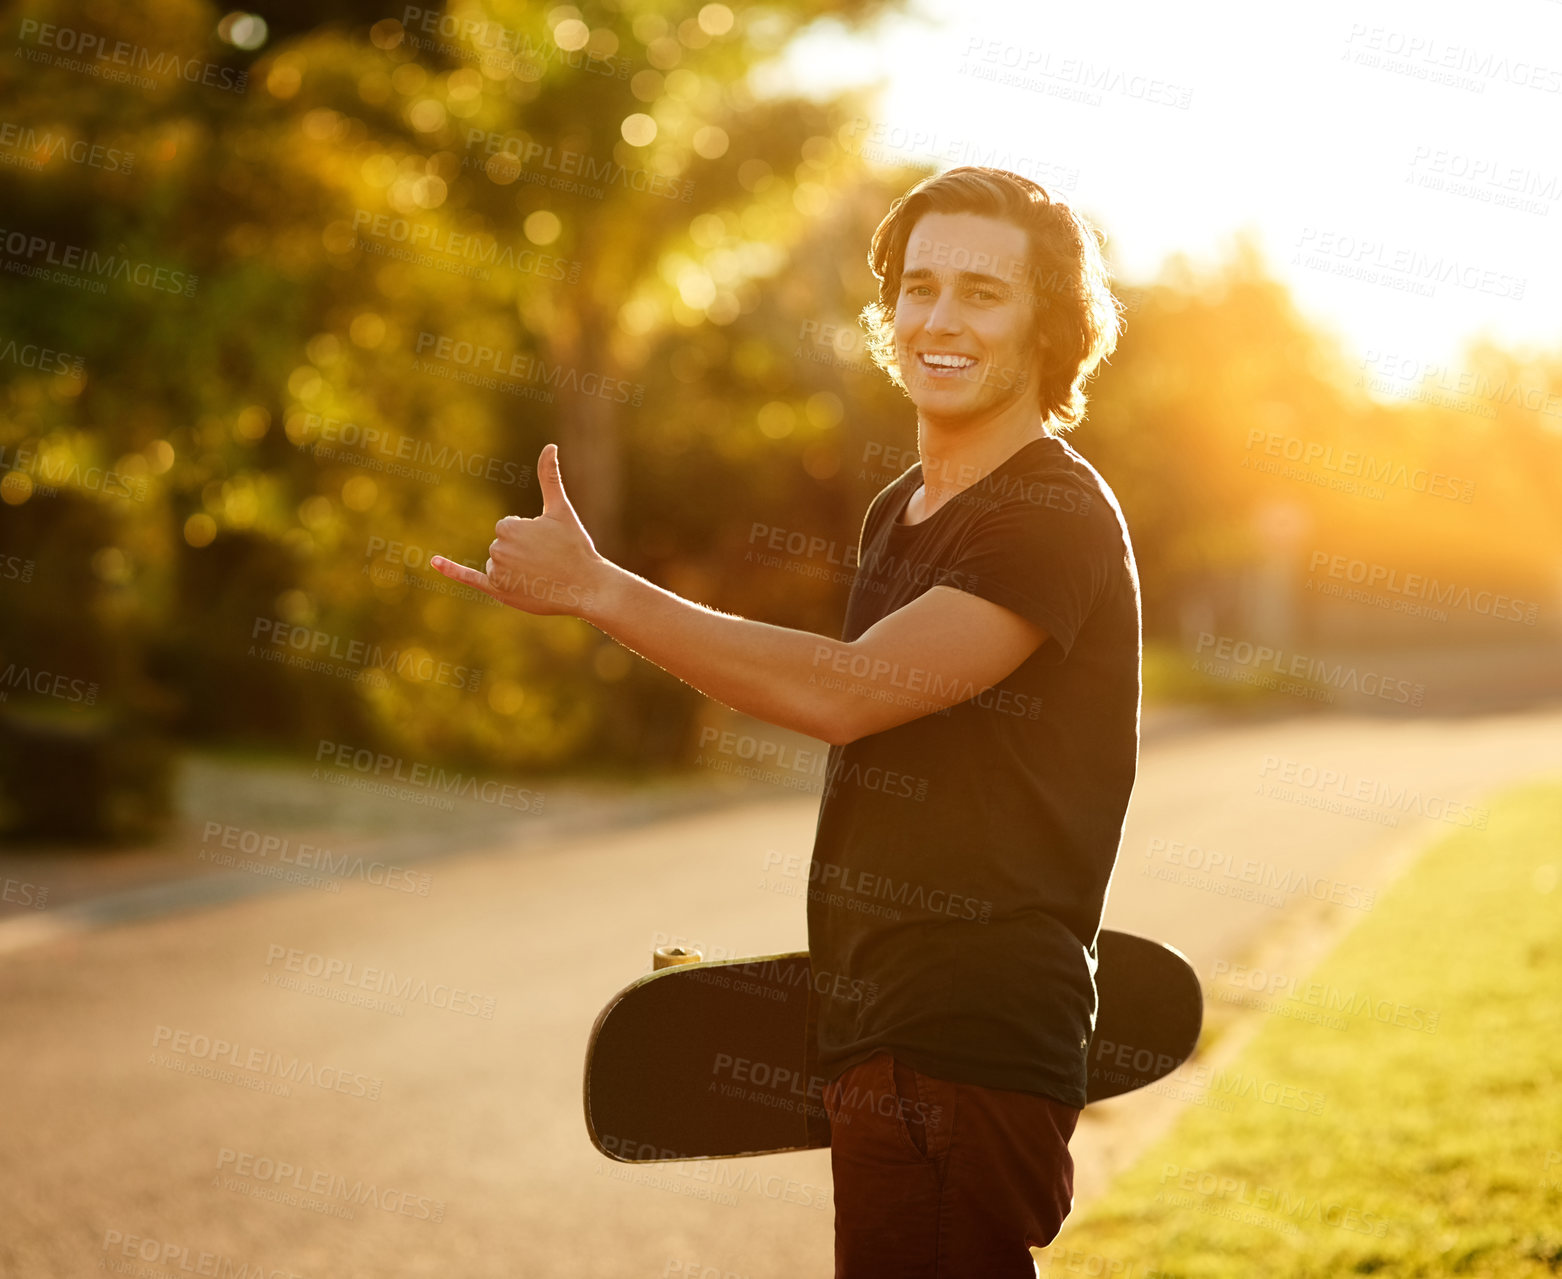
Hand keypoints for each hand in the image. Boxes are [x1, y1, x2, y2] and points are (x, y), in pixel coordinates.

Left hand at [431, 443, 606, 616]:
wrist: (586, 586)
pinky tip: (433, 562)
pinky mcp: (497, 591)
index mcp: (508, 528)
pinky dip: (451, 570)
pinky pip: (469, 578)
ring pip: (497, 564)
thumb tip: (549, 445)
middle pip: (502, 546)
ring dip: (515, 569)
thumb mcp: (561, 509)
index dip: (529, 535)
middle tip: (547, 561)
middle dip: (521, 553)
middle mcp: (497, 550)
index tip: (547, 544)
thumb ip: (550, 477)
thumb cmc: (575, 547)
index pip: (508, 528)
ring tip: (540, 576)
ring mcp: (497, 573)